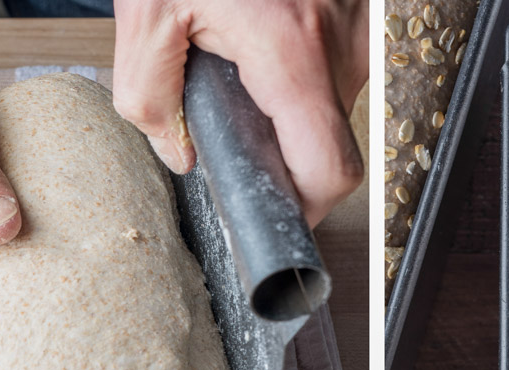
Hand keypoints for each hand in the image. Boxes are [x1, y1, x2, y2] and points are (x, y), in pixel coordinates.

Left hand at [112, 0, 367, 227]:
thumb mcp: (146, 12)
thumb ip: (149, 97)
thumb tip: (178, 155)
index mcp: (289, 51)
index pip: (330, 171)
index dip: (305, 207)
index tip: (274, 211)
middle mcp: (338, 43)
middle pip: (330, 142)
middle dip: (284, 148)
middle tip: (236, 121)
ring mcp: (358, 25)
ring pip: (336, 106)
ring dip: (292, 106)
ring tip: (245, 66)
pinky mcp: (362, 13)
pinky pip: (342, 70)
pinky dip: (304, 74)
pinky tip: (268, 42)